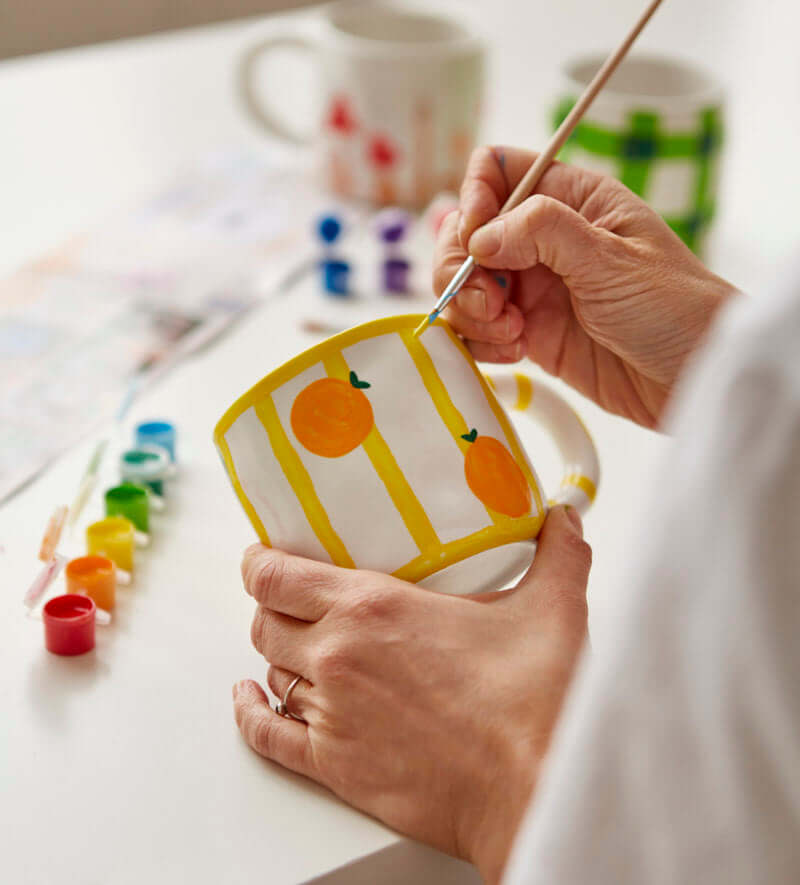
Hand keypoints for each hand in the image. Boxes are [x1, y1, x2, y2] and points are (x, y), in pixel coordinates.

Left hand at [233, 507, 590, 883]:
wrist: (533, 787)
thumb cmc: (534, 703)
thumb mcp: (551, 608)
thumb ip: (557, 554)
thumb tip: (563, 518)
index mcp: (372, 608)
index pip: (275, 575)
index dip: (259, 562)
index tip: (263, 555)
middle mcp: (337, 656)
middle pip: (264, 620)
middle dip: (272, 605)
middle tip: (292, 598)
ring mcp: (330, 713)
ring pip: (270, 669)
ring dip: (278, 654)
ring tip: (298, 645)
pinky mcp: (334, 765)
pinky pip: (267, 734)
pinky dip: (250, 712)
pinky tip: (250, 700)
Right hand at [435, 146, 736, 427]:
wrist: (690, 377)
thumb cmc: (672, 307)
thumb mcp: (611, 259)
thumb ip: (542, 233)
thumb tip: (479, 236)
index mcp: (569, 199)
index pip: (495, 173)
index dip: (474, 201)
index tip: (478, 242)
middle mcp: (541, 240)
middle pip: (465, 234)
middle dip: (463, 270)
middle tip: (490, 304)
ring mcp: (531, 287)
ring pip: (464, 285)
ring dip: (471, 312)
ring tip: (513, 334)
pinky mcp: (526, 333)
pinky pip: (477, 329)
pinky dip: (479, 342)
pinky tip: (514, 353)